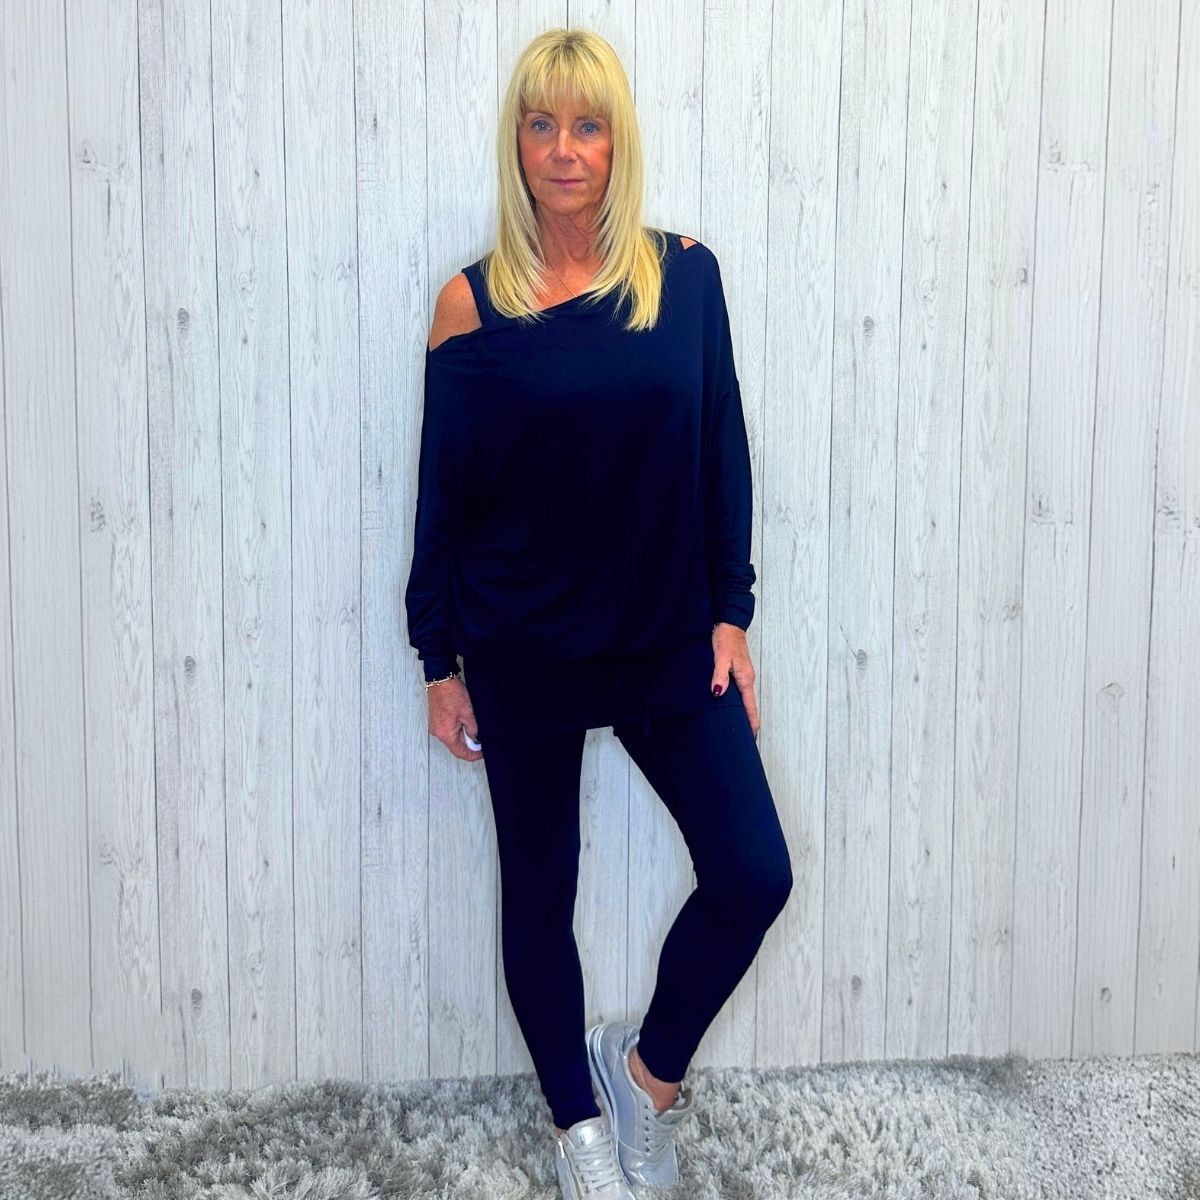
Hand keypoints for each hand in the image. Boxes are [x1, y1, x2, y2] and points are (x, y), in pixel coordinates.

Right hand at [426, 675, 483, 761]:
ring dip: (463, 736)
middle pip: (456, 746)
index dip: (473, 755)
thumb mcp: (468, 713)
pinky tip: (465, 722)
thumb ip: (473, 729)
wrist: (440, 678)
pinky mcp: (436, 720)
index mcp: (445, 734)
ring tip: (473, 727)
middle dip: (469, 745)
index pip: (460, 752)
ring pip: (452, 738)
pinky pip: (448, 730)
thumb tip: (475, 739)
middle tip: (481, 739)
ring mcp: (436, 727)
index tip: (482, 753)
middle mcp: (438, 733)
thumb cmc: (451, 693)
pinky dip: (457, 729)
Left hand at [711, 622, 758, 738]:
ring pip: (745, 699)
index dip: (751, 723)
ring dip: (743, 713)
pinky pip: (740, 692)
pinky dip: (738, 703)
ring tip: (738, 728)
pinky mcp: (738, 672)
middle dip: (748, 722)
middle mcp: (747, 679)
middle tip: (743, 739)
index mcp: (745, 679)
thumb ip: (719, 675)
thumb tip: (718, 694)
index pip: (750, 707)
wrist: (730, 623)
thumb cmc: (725, 639)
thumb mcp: (720, 657)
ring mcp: (744, 676)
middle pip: (749, 706)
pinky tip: (730, 707)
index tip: (752, 737)